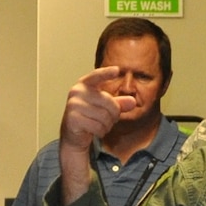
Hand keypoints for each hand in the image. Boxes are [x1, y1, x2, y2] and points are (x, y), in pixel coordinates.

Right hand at [58, 67, 137, 196]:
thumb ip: (119, 103)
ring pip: (104, 116)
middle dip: (113, 115)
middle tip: (107, 120)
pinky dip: (100, 132)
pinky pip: (97, 126)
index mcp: (84, 85)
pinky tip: (93, 131)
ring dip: (106, 125)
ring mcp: (73, 105)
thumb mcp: (106, 108)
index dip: (106, 73)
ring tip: (99, 125)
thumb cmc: (91, 117)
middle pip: (109, 103)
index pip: (96, 76)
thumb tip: (133, 102)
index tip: (117, 70)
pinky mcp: (73, 119)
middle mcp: (77, 92)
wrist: (73, 135)